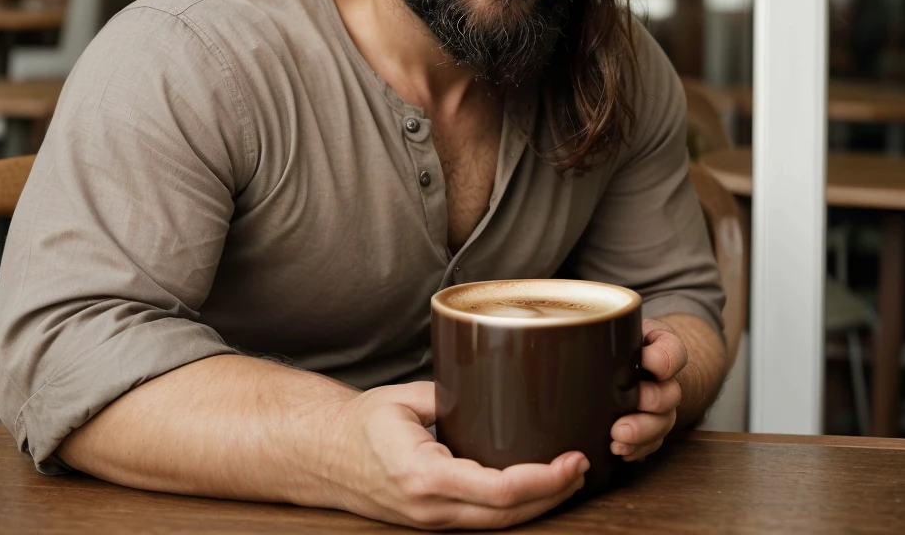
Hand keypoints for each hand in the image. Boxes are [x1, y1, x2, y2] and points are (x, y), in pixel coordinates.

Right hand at [328, 381, 588, 529]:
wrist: (323, 455)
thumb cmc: (361, 423)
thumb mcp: (405, 398)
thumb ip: (449, 395)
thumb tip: (492, 382)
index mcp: (425, 475)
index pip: (500, 489)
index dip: (545, 480)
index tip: (573, 459)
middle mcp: (431, 508)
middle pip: (509, 516)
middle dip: (553, 495)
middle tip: (582, 465)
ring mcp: (432, 522)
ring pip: (499, 525)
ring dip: (539, 505)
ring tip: (567, 477)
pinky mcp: (433, 522)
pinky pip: (483, 521)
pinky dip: (514, 508)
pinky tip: (533, 488)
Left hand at [610, 318, 686, 461]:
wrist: (622, 356)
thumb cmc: (612, 336)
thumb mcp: (611, 323)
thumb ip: (598, 323)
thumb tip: (561, 329)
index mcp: (659, 345)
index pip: (673, 351)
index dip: (662, 360)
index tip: (645, 360)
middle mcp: (665, 377)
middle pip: (670, 393)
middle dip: (651, 403)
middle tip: (626, 410)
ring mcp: (661, 403)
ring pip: (664, 421)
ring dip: (642, 433)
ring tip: (617, 439)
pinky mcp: (652, 424)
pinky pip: (654, 441)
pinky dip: (639, 449)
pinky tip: (620, 451)